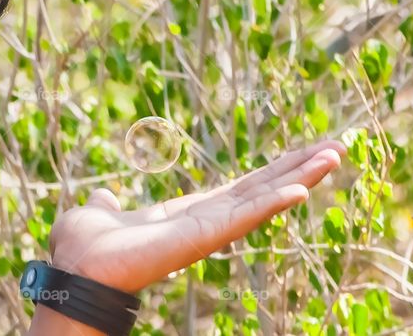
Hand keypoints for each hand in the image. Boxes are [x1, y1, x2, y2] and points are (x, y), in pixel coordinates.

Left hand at [48, 140, 343, 292]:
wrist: (75, 266)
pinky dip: (274, 202)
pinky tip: (302, 187)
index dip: (269, 172)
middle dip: (298, 167)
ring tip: (334, 155)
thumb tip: (103, 199)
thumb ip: (108, 205)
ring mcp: (208, 231)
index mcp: (186, 214)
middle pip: (261, 190)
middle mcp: (205, 222)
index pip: (238, 190)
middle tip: (337, 145)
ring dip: (301, 177)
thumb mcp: (100, 213)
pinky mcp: (202, 237)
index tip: (299, 153)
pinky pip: (245, 217)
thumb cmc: (84, 247)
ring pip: (263, 200)